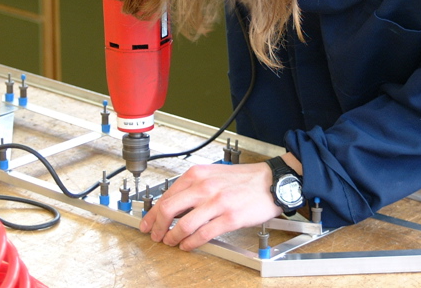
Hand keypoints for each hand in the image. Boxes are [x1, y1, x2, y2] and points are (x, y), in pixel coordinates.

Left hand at [138, 162, 281, 250]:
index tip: (148, 222)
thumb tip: (174, 203)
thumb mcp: (213, 174)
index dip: (153, 212)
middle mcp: (205, 187)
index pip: (166, 195)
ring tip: (170, 242)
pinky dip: (190, 243)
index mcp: (198, 174)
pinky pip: (203, 234)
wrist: (272, 181)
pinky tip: (187, 245)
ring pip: (184, 224)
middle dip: (156, 226)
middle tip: (154, 235)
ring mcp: (217, 203)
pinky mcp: (229, 218)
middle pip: (169, 209)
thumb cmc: (244, 179)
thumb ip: (194, 186)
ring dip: (172, 237)